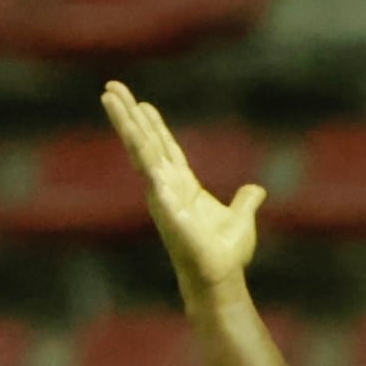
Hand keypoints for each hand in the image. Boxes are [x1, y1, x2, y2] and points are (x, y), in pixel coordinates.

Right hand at [102, 78, 259, 299]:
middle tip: (111, 87)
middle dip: (128, 114)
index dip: (152, 124)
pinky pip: (150, 172)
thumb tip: (257, 190)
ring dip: (124, 122)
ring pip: (140, 148)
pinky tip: (129, 129)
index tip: (140, 102)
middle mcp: (166, 185)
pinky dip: (141, 151)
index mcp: (183, 185)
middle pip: (144, 141)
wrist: (219, 278)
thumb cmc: (226, 255)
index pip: (164, 147)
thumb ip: (246, 201)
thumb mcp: (242, 219)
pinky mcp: (164, 204)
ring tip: (108, 96)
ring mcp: (162, 193)